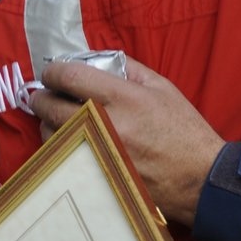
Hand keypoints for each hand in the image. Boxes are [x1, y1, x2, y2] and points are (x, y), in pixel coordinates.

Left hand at [30, 56, 223, 226]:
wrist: (199, 179)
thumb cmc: (184, 131)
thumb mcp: (163, 88)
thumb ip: (129, 69)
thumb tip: (95, 61)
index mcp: (125, 98)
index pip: (70, 76)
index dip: (53, 71)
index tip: (52, 73)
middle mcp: (106, 124)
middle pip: (51, 105)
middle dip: (41, 96)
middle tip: (44, 94)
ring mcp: (98, 153)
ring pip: (51, 133)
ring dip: (48, 122)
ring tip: (59, 118)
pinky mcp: (95, 175)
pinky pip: (61, 157)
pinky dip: (59, 145)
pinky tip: (69, 140)